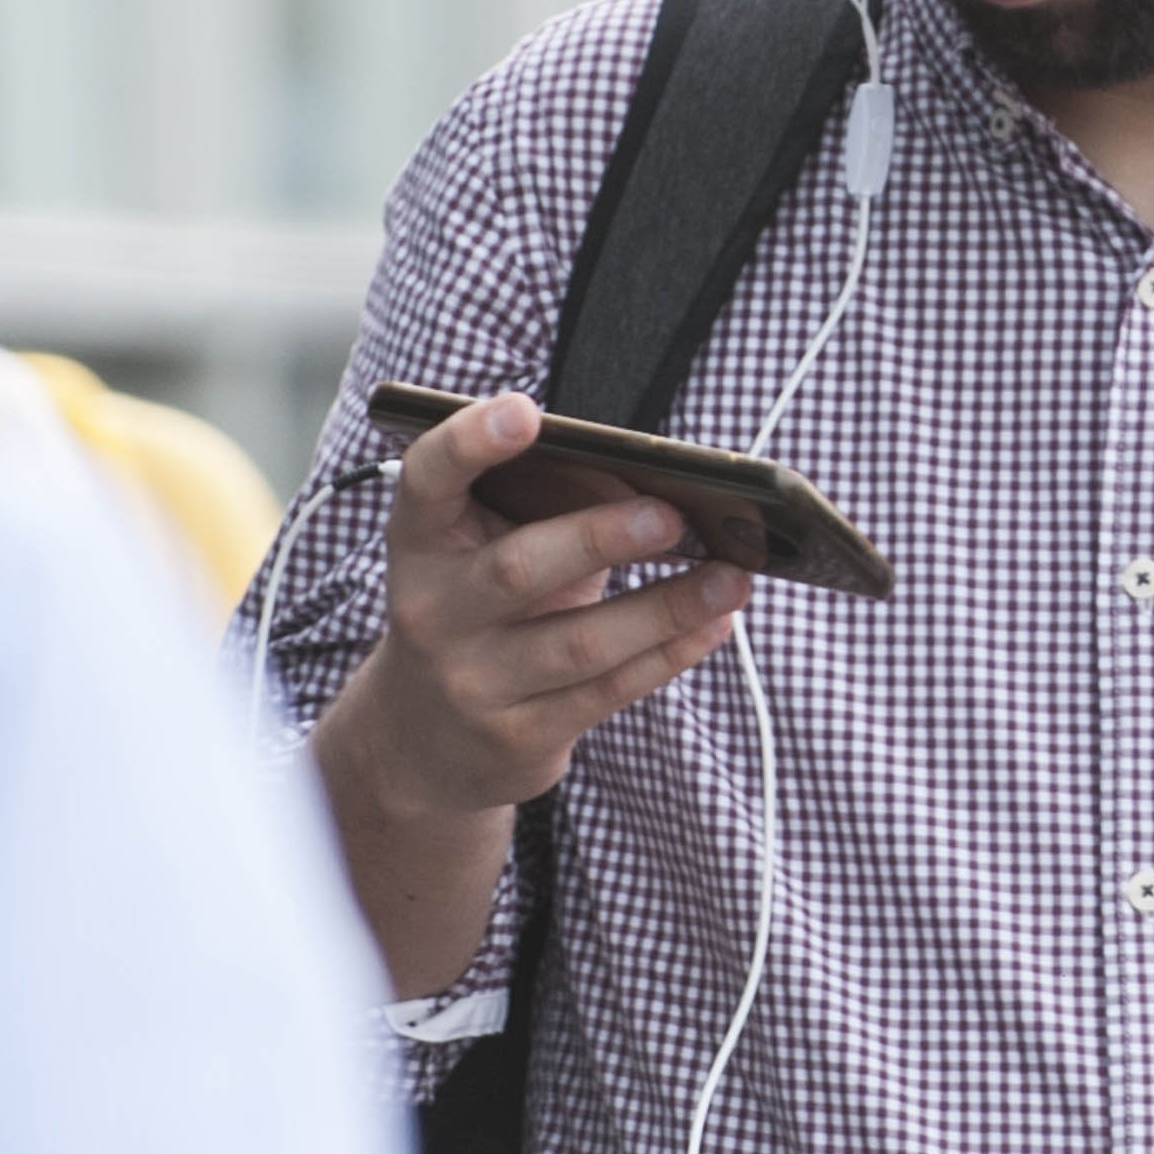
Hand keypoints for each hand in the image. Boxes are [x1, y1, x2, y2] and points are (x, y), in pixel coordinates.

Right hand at [313, 391, 750, 828]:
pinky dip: (672, 653)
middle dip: (602, 537)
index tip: (526, 410)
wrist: (424, 743)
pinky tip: (717, 622)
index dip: (470, 442)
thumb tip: (657, 493)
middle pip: (518, 567)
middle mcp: (431, 611)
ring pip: (581, 642)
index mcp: (420, 542)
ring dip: (667, 606)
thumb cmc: (479, 614)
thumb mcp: (483, 554)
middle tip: (676, 514)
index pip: (429, 479)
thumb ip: (542, 515)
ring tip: (734, 577)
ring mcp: (471, 682)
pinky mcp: (518, 736)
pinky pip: (609, 691)